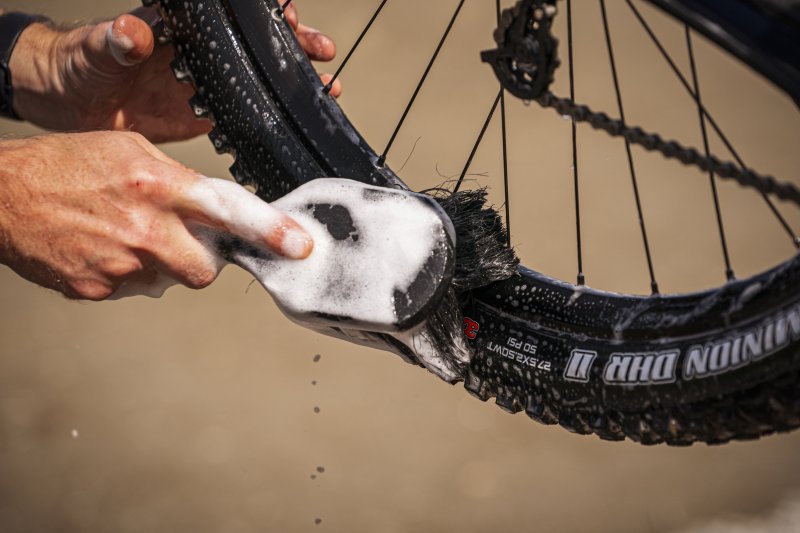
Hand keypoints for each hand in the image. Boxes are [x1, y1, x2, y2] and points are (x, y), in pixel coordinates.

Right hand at [0, 132, 312, 299]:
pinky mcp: (97, 289)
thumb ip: (180, 181)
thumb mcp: (132, 150)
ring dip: (163, 263)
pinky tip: (106, 247)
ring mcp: (120, 265)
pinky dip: (131, 272)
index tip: (300, 246)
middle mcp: (144, 229)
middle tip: (182, 237)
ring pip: (171, 280)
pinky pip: (136, 289)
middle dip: (204, 258)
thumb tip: (220, 211)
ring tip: (129, 234)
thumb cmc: (69, 164)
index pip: (228, 210)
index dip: (270, 230)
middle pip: (207, 268)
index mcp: (157, 185)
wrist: (3, 195)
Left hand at [8, 4, 340, 143]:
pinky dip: (271, 118)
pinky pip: (244, 115)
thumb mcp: (98, 47)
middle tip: (320, 49)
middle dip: (294, 44)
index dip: (264, 11)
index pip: (231, 13)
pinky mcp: (205, 115)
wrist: (70, 104)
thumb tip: (132, 31)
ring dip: (291, 82)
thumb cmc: (81, 62)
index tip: (287, 12)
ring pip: (259, 78)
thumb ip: (117, 38)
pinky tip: (295, 123)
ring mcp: (206, 84)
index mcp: (181, 27)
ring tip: (326, 86)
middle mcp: (201, 53)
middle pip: (257, 44)